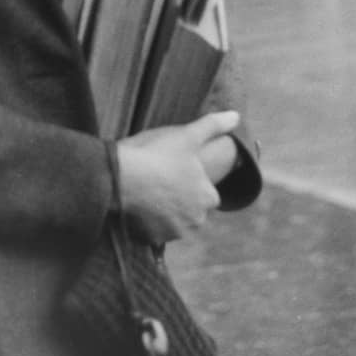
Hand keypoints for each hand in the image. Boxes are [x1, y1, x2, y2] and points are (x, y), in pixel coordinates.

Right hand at [115, 111, 239, 243]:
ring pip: (173, 221)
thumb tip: (235, 116)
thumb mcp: (188, 135)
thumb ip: (213, 126)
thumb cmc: (156, 154)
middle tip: (159, 180)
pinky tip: (138, 204)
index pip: (207, 193)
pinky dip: (148, 222)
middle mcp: (195, 219)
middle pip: (190, 209)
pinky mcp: (153, 239)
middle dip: (179, 199)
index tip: (175, 171)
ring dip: (164, 211)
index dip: (191, 181)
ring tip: (147, 191)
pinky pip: (154, 231)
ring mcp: (173, 232)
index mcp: (208, 197)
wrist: (120, 177)